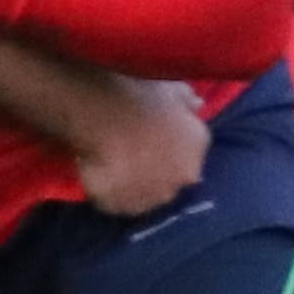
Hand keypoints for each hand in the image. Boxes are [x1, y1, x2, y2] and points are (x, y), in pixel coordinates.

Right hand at [68, 79, 211, 218]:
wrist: (106, 113)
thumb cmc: (142, 93)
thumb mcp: (171, 87)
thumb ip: (187, 100)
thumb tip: (198, 105)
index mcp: (196, 149)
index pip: (189, 159)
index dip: (171, 153)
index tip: (153, 143)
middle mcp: (180, 181)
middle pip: (169, 183)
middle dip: (155, 173)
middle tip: (132, 154)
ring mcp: (149, 198)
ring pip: (142, 197)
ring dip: (131, 187)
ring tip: (112, 166)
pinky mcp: (119, 206)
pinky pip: (112, 203)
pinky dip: (106, 193)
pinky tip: (95, 174)